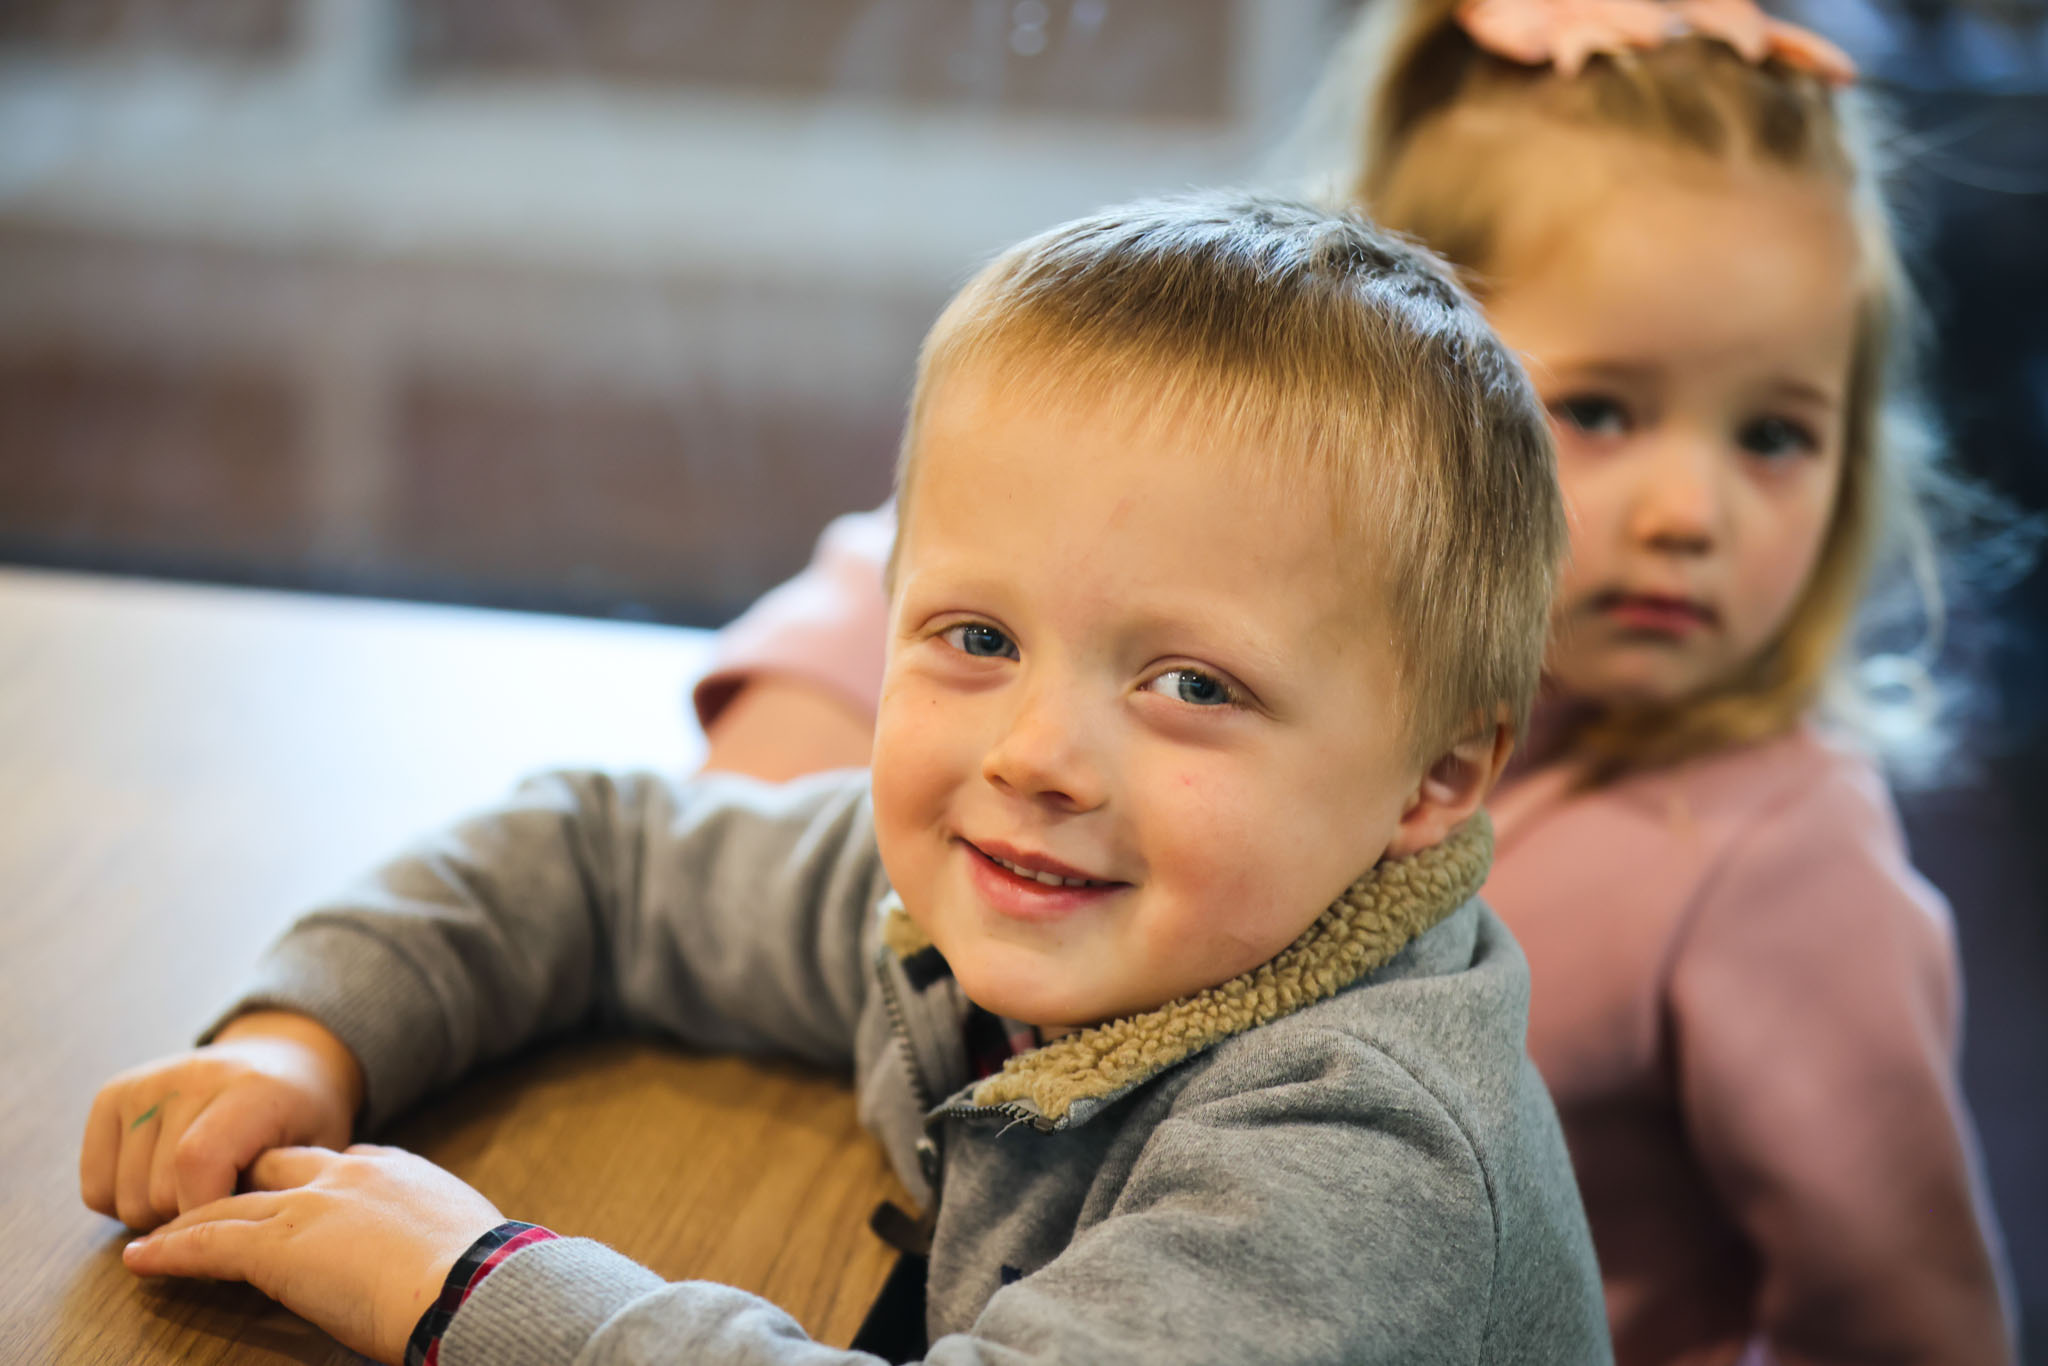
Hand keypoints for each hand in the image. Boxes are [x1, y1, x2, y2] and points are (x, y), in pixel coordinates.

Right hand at [80, 1010, 364, 1228]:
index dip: (203, 1213)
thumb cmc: (304, 1120)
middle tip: (223, 1208)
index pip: (197, 1161)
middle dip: (188, 1222)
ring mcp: (146, 1085)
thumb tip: (237, 1251)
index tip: (229, 1238)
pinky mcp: (113, 1096)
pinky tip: (161, 1184)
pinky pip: (95, 1189)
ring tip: (196, 1193)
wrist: (284, 1061)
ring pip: (122, 1199)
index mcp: (251, 1089)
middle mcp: (190, 1078)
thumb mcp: (317, 1155)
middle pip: (156, 1192)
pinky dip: (122, 1205)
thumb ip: (283, 1196)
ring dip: (155, 1217)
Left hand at [122, 1144, 504, 1365]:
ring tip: (157, 1232)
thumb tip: (440, 1266)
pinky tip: (144, 1259)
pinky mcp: (279, 1247)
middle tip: (208, 1199)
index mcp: (395, 1169)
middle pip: (273, 1166)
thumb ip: (432, 1238)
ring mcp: (310, 1206)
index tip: (290, 1193)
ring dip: (189, 1219)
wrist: (474, 1281)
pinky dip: (171, 1251)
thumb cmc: (483, 1274)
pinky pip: (208, 1244)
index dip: (305, 1177)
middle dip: (239, 1181)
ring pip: (229, 1205)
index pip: (335, 1161)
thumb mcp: (462, 1236)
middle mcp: (346, 1174)